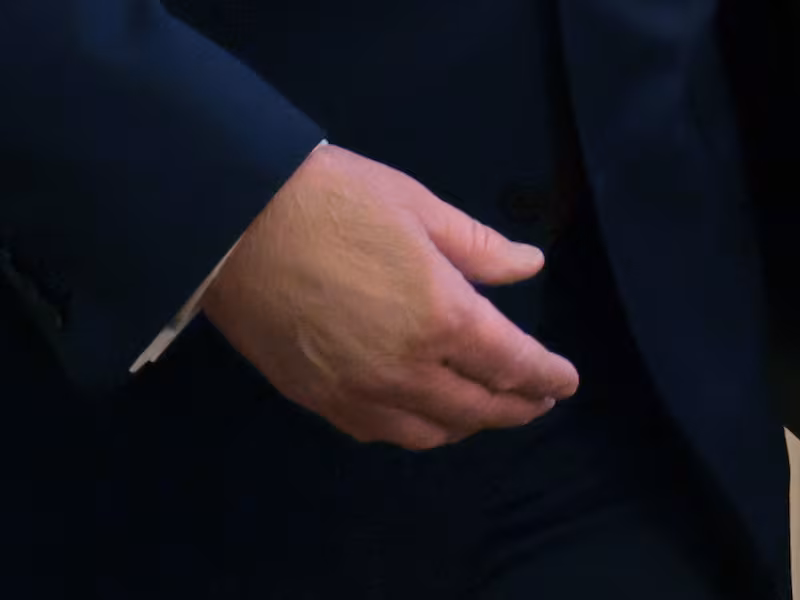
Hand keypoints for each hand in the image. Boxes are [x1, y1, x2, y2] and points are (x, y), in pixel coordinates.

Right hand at [202, 144, 578, 449]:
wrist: (233, 221)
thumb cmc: (334, 200)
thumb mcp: (418, 208)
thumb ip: (480, 247)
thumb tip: (528, 266)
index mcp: (443, 317)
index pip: (512, 363)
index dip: (546, 376)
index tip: (565, 381)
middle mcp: (407, 370)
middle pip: (478, 407)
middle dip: (518, 407)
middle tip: (537, 400)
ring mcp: (359, 393)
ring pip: (431, 432)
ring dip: (467, 424)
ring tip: (482, 408)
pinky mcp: (318, 400)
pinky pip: (379, 433)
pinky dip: (414, 429)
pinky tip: (419, 414)